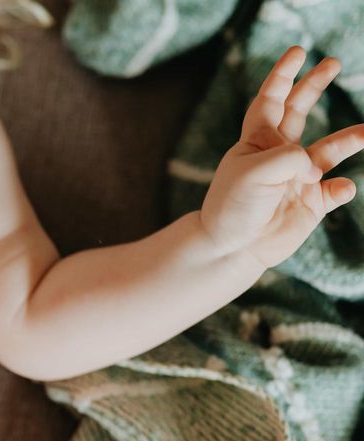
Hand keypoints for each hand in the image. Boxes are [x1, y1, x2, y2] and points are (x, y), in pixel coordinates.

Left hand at [200, 47, 362, 269]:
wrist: (232, 249)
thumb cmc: (234, 207)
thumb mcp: (255, 172)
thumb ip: (290, 157)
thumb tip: (316, 167)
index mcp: (257, 142)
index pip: (271, 100)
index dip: (283, 75)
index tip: (299, 51)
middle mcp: (278, 156)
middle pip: (299, 112)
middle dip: (314, 87)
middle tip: (333, 63)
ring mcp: (296, 178)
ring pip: (328, 150)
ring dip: (348, 139)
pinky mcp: (310, 204)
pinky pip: (335, 190)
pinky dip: (342, 188)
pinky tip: (341, 189)